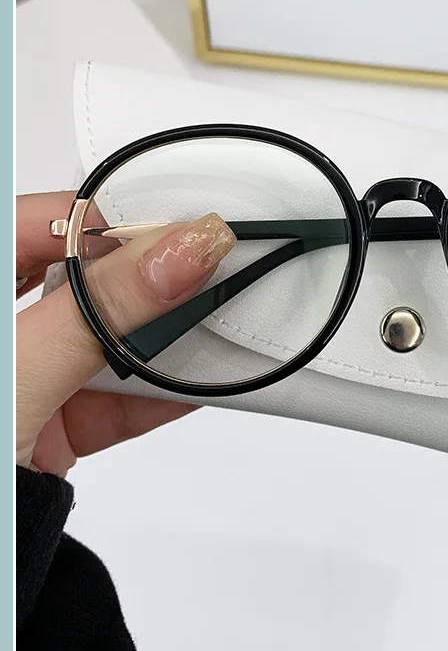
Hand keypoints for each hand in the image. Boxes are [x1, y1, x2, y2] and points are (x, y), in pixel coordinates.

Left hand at [16, 192, 235, 476]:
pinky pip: (112, 398)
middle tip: (213, 269)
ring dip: (164, 338)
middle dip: (152, 276)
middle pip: (86, 279)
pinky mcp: (47, 430)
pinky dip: (158, 393)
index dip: (114, 220)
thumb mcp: (23, 370)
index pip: (47, 223)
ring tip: (222, 321)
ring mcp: (23, 381)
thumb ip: (105, 309)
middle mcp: (4, 332)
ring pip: (106, 339)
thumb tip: (185, 245)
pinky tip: (205, 382)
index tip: (182, 231)